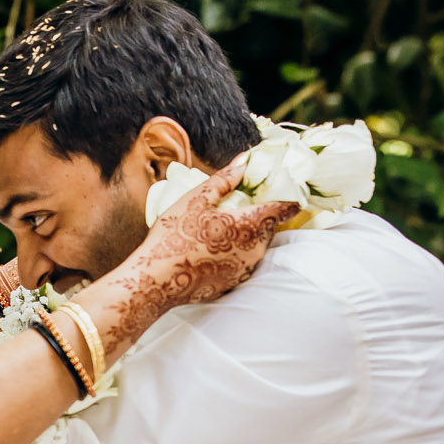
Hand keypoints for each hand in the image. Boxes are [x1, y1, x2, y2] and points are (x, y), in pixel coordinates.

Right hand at [100, 159, 294, 329]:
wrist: (156, 280)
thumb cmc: (174, 236)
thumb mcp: (197, 199)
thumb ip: (225, 179)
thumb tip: (245, 160)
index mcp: (250, 225)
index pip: (285, 208)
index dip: (287, 195)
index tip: (281, 188)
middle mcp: (255, 249)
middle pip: (269, 226)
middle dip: (259, 214)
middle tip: (237, 205)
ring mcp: (246, 269)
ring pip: (256, 245)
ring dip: (245, 234)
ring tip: (217, 228)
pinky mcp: (235, 283)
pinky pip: (243, 262)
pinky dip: (234, 253)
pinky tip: (210, 249)